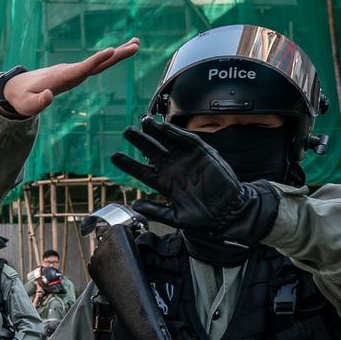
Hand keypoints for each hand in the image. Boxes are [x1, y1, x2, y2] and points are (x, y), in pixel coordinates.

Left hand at [0, 38, 139, 116]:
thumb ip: (37, 103)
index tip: (111, 51)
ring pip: (98, 62)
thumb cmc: (21, 97)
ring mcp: (73, 71)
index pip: (82, 68)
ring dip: (117, 54)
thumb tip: (49, 97)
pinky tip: (119, 53)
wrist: (17, 87)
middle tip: (136, 45)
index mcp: (61, 77)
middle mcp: (70, 71)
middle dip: (116, 54)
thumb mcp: (26, 104)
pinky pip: (95, 65)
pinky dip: (108, 59)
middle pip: (96, 63)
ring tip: (136, 44)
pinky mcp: (75, 73)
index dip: (96, 60)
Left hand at [111, 116, 276, 241]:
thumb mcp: (175, 217)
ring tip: (144, 122)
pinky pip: (186, 140)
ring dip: (156, 131)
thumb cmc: (201, 216)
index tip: (114, 157)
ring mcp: (185, 159)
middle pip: (151, 151)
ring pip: (167, 142)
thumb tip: (135, 205)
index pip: (142, 170)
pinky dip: (176, 133)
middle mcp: (171, 168)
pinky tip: (165, 127)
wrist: (226, 212)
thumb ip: (155, 210)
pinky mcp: (201, 154)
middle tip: (127, 131)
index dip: (128, 163)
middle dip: (139, 141)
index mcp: (162, 182)